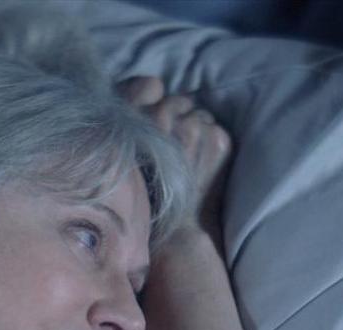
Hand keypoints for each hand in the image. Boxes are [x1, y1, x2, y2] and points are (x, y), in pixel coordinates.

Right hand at [117, 76, 231, 240]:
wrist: (179, 231)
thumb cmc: (146, 199)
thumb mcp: (124, 158)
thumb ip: (131, 121)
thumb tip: (153, 90)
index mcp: (132, 116)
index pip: (150, 86)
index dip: (156, 102)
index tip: (159, 120)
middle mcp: (163, 114)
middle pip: (180, 100)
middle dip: (180, 117)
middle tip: (177, 147)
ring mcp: (193, 125)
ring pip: (201, 115)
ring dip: (198, 129)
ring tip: (191, 157)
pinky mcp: (218, 138)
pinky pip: (217, 129)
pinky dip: (214, 142)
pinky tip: (204, 164)